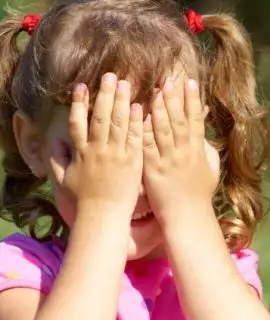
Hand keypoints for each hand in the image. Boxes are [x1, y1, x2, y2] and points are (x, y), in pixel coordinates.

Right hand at [51, 73, 143, 214]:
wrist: (104, 216)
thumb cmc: (84, 200)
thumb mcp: (64, 180)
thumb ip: (58, 160)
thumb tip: (53, 145)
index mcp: (81, 153)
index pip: (77, 122)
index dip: (78, 103)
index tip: (81, 86)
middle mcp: (98, 150)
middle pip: (101, 117)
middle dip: (105, 94)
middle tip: (110, 75)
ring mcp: (116, 155)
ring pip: (118, 123)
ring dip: (122, 101)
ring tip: (125, 83)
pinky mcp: (133, 162)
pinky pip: (135, 138)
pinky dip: (136, 122)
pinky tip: (140, 107)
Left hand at [142, 78, 217, 222]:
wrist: (187, 216)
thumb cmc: (199, 194)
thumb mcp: (210, 169)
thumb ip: (206, 149)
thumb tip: (202, 133)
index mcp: (197, 150)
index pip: (195, 120)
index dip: (192, 101)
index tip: (190, 82)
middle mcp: (183, 152)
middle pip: (178, 120)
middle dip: (173, 99)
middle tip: (168, 80)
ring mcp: (168, 160)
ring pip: (163, 130)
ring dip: (158, 109)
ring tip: (153, 91)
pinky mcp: (152, 169)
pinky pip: (147, 146)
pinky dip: (143, 131)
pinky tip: (138, 116)